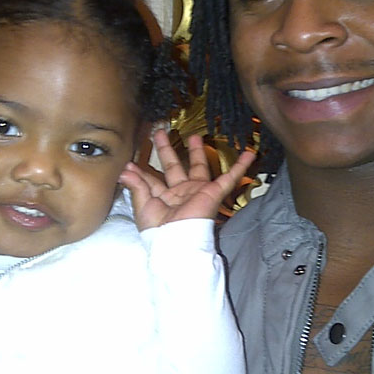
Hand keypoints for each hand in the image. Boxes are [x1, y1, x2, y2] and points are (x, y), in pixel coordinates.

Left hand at [118, 128, 254, 229]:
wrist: (178, 241)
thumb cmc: (159, 229)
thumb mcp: (143, 207)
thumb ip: (136, 186)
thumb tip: (124, 169)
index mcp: (162, 198)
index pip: (151, 180)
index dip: (140, 171)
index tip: (130, 161)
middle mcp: (179, 193)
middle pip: (172, 166)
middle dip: (166, 149)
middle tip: (160, 132)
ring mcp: (197, 191)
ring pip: (197, 166)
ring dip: (197, 151)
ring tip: (196, 135)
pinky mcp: (212, 192)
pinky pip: (229, 178)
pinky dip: (240, 167)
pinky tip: (249, 154)